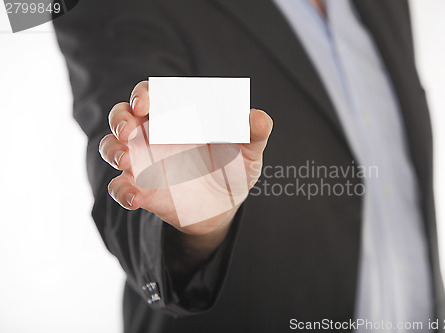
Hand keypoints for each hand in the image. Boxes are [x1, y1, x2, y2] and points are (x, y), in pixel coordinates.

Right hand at [99, 81, 272, 239]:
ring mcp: (145, 163)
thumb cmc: (234, 169)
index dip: (145, 93)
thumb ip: (254, 134)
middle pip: (123, 116)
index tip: (146, 102)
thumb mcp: (249, 152)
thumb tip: (258, 118)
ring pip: (112, 148)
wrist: (226, 207)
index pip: (154, 95)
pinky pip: (120, 188)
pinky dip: (122, 191)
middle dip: (120, 118)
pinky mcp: (143, 190)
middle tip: (128, 130)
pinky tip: (136, 197)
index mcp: (179, 117)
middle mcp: (155, 135)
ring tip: (126, 160)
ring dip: (113, 151)